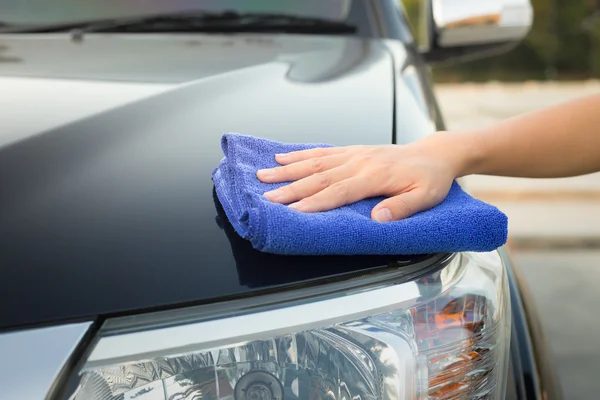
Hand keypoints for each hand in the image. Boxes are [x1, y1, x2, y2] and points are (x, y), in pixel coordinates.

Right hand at [256, 133, 462, 221]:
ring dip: (287, 170)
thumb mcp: (426, 198)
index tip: (293, 210)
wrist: (433, 154)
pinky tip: (281, 158)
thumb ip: (402, 208)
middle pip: (319, 176)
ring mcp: (353, 154)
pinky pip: (322, 151)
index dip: (315, 202)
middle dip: (291, 188)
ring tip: (263, 175)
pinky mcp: (351, 151)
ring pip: (315, 162)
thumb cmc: (430, 179)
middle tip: (267, 196)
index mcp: (375, 176)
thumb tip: (377, 218)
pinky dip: (300, 155)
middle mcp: (359, 162)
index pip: (339, 191)